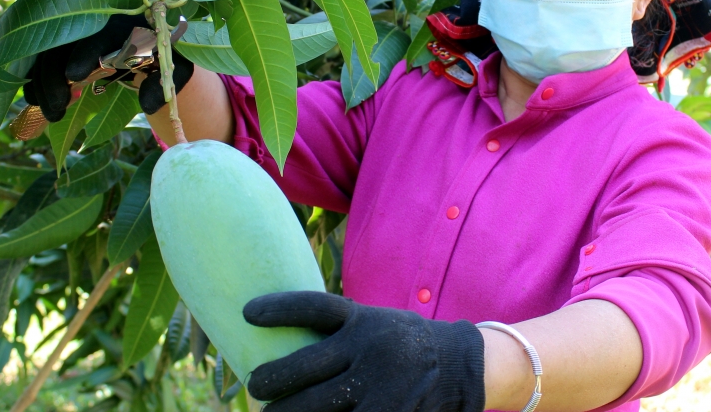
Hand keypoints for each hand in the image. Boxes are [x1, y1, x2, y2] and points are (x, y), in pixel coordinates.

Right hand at [21, 14, 194, 121]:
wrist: (148, 47)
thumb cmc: (163, 59)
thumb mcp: (173, 71)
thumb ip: (163, 85)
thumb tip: (149, 105)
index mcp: (123, 24)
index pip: (99, 34)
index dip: (85, 53)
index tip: (75, 77)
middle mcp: (93, 23)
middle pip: (62, 42)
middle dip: (54, 75)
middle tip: (59, 108)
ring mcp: (73, 32)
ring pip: (46, 52)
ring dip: (42, 83)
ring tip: (53, 112)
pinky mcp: (61, 45)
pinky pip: (40, 59)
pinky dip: (36, 81)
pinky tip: (41, 103)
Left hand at [243, 291, 484, 411]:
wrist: (463, 366)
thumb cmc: (401, 345)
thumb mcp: (375, 324)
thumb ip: (337, 334)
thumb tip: (276, 344)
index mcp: (364, 320)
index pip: (315, 308)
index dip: (280, 309)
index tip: (247, 312)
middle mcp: (371, 350)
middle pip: (304, 368)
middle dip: (270, 383)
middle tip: (256, 387)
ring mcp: (381, 388)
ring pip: (317, 408)